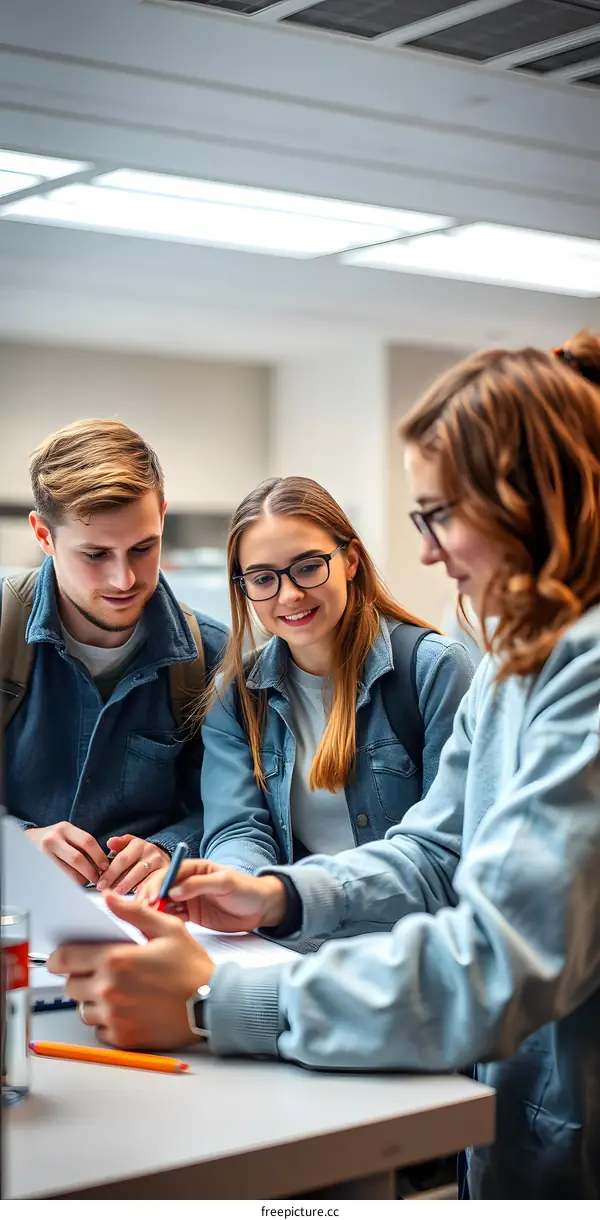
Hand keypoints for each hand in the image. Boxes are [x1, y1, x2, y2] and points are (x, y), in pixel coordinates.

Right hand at [24, 823, 107, 885]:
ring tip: (85, 880)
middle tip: (97, 878)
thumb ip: (82, 844)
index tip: (105, 866)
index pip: (87, 841)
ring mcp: (44, 853)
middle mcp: (53, 838)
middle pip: (77, 859)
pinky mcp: (40, 866)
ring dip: (81, 880)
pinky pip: (59, 878)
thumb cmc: (54, 838)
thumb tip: (102, 863)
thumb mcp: (68, 834)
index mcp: (65, 828)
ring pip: (68, 872)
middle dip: (90, 872)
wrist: (29, 840)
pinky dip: (70, 883)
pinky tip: (73, 882)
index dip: (99, 856)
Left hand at [48, 893, 213, 1050]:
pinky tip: (126, 1009)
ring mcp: (114, 1017)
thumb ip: (134, 912)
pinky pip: (98, 1029)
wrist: (213, 1005)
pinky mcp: (122, 1037)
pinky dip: (107, 1021)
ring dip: (93, 1000)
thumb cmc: (191, 967)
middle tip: (101, 972)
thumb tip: (109, 897)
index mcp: (116, 959)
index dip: (59, 957)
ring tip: (116, 991)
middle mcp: (109, 990)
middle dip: (80, 976)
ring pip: (82, 1008)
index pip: (64, 959)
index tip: (63, 958)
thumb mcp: (168, 929)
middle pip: (70, 985)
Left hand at [97, 836, 169, 894]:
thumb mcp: (129, 845)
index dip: (110, 873)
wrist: (161, 858)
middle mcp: (152, 853)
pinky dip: (145, 893)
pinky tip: (136, 900)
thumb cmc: (140, 854)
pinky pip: (155, 886)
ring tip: (119, 899)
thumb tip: (110, 842)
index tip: (101, 884)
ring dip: (131, 890)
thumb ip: (119, 844)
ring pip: (144, 880)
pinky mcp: (167, 875)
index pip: (122, 860)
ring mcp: (161, 864)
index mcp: (139, 844)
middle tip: (108, 893)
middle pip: (133, 871)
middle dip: (118, 884)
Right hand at [135, 859, 287, 931]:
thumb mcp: (226, 882)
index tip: (150, 897)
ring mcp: (189, 899)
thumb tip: (174, 891)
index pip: (170, 873)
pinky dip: (163, 920)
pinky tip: (156, 927)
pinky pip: (173, 917)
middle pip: (162, 888)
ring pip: (165, 903)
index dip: (158, 884)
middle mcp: (189, 882)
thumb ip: (200, 885)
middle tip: (142, 910)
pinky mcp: (192, 915)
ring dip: (154, 910)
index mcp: (196, 868)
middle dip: (150, 897)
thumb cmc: (247, 889)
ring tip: (144, 920)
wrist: (262, 908)